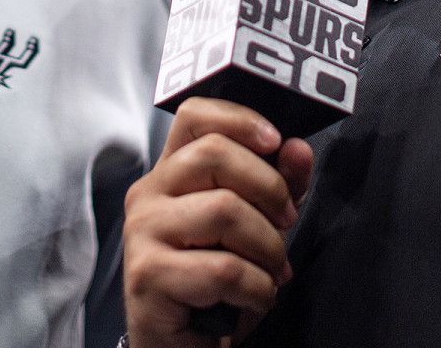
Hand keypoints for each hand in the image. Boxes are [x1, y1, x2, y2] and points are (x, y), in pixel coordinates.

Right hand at [123, 98, 314, 346]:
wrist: (185, 345)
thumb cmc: (219, 280)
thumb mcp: (257, 225)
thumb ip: (279, 183)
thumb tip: (298, 148)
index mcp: (172, 172)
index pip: (195, 115)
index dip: (240, 119)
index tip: (276, 142)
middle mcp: (149, 193)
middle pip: (215, 154)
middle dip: (269, 189)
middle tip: (286, 224)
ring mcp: (142, 233)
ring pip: (224, 211)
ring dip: (267, 247)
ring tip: (272, 271)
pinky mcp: (147, 275)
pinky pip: (223, 269)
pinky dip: (257, 289)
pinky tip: (256, 299)